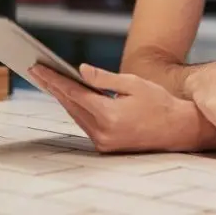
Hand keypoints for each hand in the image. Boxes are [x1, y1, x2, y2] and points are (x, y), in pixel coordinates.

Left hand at [29, 63, 194, 152]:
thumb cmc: (159, 102)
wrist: (177, 129)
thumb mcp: (133, 83)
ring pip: (76, 116)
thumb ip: (104, 78)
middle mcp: (103, 132)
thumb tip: (81, 70)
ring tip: (50, 80)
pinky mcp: (106, 146)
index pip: (73, 94)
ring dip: (64, 99)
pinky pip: (85, 124)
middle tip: (38, 71)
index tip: (38, 68)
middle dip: (54, 87)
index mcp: (109, 115)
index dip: (54, 80)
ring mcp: (103, 142)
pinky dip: (77, 110)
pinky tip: (70, 97)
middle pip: (71, 105)